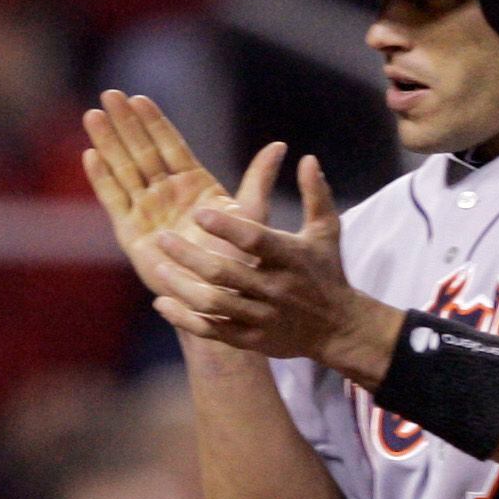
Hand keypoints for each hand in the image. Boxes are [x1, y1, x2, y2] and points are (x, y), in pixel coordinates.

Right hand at [82, 90, 283, 302]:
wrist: (223, 303)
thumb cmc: (241, 263)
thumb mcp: (252, 216)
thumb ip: (258, 180)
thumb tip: (280, 145)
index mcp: (195, 186)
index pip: (171, 146)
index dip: (155, 123)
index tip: (139, 98)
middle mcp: (168, 195)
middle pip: (142, 152)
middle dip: (126, 124)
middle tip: (110, 93)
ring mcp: (148, 212)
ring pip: (124, 170)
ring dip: (109, 143)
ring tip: (94, 114)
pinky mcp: (132, 234)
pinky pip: (114, 202)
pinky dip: (103, 180)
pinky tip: (91, 156)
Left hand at [148, 157, 396, 374]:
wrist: (339, 329)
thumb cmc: (327, 273)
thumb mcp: (326, 232)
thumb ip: (315, 194)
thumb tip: (307, 158)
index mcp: (290, 259)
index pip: (255, 241)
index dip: (226, 227)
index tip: (199, 213)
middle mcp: (276, 289)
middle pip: (225, 273)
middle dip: (190, 256)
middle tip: (163, 238)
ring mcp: (263, 318)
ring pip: (215, 304)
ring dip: (183, 287)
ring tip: (159, 268)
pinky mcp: (254, 340)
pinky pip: (214, 332)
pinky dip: (186, 319)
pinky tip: (163, 303)